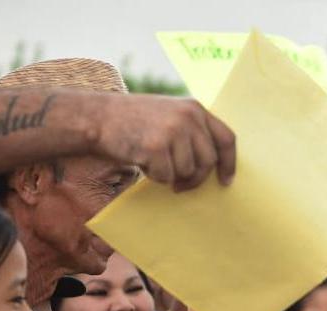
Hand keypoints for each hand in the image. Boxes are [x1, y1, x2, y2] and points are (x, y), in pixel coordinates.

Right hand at [93, 92, 235, 190]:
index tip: (226, 181)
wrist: (97, 116)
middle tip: (181, 185)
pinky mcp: (156, 146)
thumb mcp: (170, 114)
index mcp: (195, 108)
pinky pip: (166, 176)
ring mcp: (173, 131)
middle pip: (208, 162)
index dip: (229, 163)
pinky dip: (154, 176)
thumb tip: (215, 164)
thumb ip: (193, 131)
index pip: (226, 139)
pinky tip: (141, 160)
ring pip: (187, 171)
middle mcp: (188, 117)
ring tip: (152, 159)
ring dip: (171, 175)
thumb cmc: (134, 121)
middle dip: (196, 179)